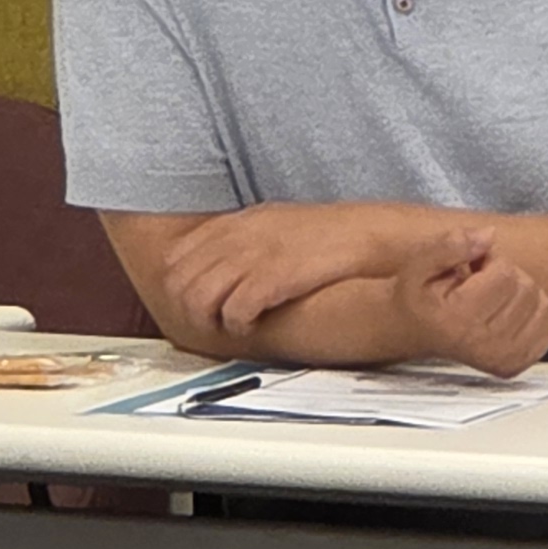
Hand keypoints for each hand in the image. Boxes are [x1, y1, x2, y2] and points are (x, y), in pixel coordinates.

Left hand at [161, 202, 428, 338]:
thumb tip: (216, 261)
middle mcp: (238, 237)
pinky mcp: (273, 278)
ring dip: (208, 319)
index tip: (193, 301)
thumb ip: (244, 237)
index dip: (178, 284)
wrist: (370, 234)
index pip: (178, 256)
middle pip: (180, 281)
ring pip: (198, 298)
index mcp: (238, 222)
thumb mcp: (279, 222)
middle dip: (187, 308)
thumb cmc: (330, 234)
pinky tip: (253, 324)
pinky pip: (232, 311)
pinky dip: (236, 324)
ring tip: (229, 326)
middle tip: (209, 323)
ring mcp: (253, 256)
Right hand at [401, 233, 547, 377]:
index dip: (491, 260)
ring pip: (541, 305)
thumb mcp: (419, 260)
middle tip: (479, 283)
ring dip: (520, 293)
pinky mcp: (515, 364)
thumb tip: (489, 235)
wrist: (413, 330)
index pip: (504, 273)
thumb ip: (450, 244)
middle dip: (506, 276)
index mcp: (457, 319)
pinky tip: (508, 312)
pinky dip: (535, 313)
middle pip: (525, 288)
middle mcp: (481, 344)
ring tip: (491, 297)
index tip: (472, 267)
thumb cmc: (419, 294)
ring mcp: (501, 359)